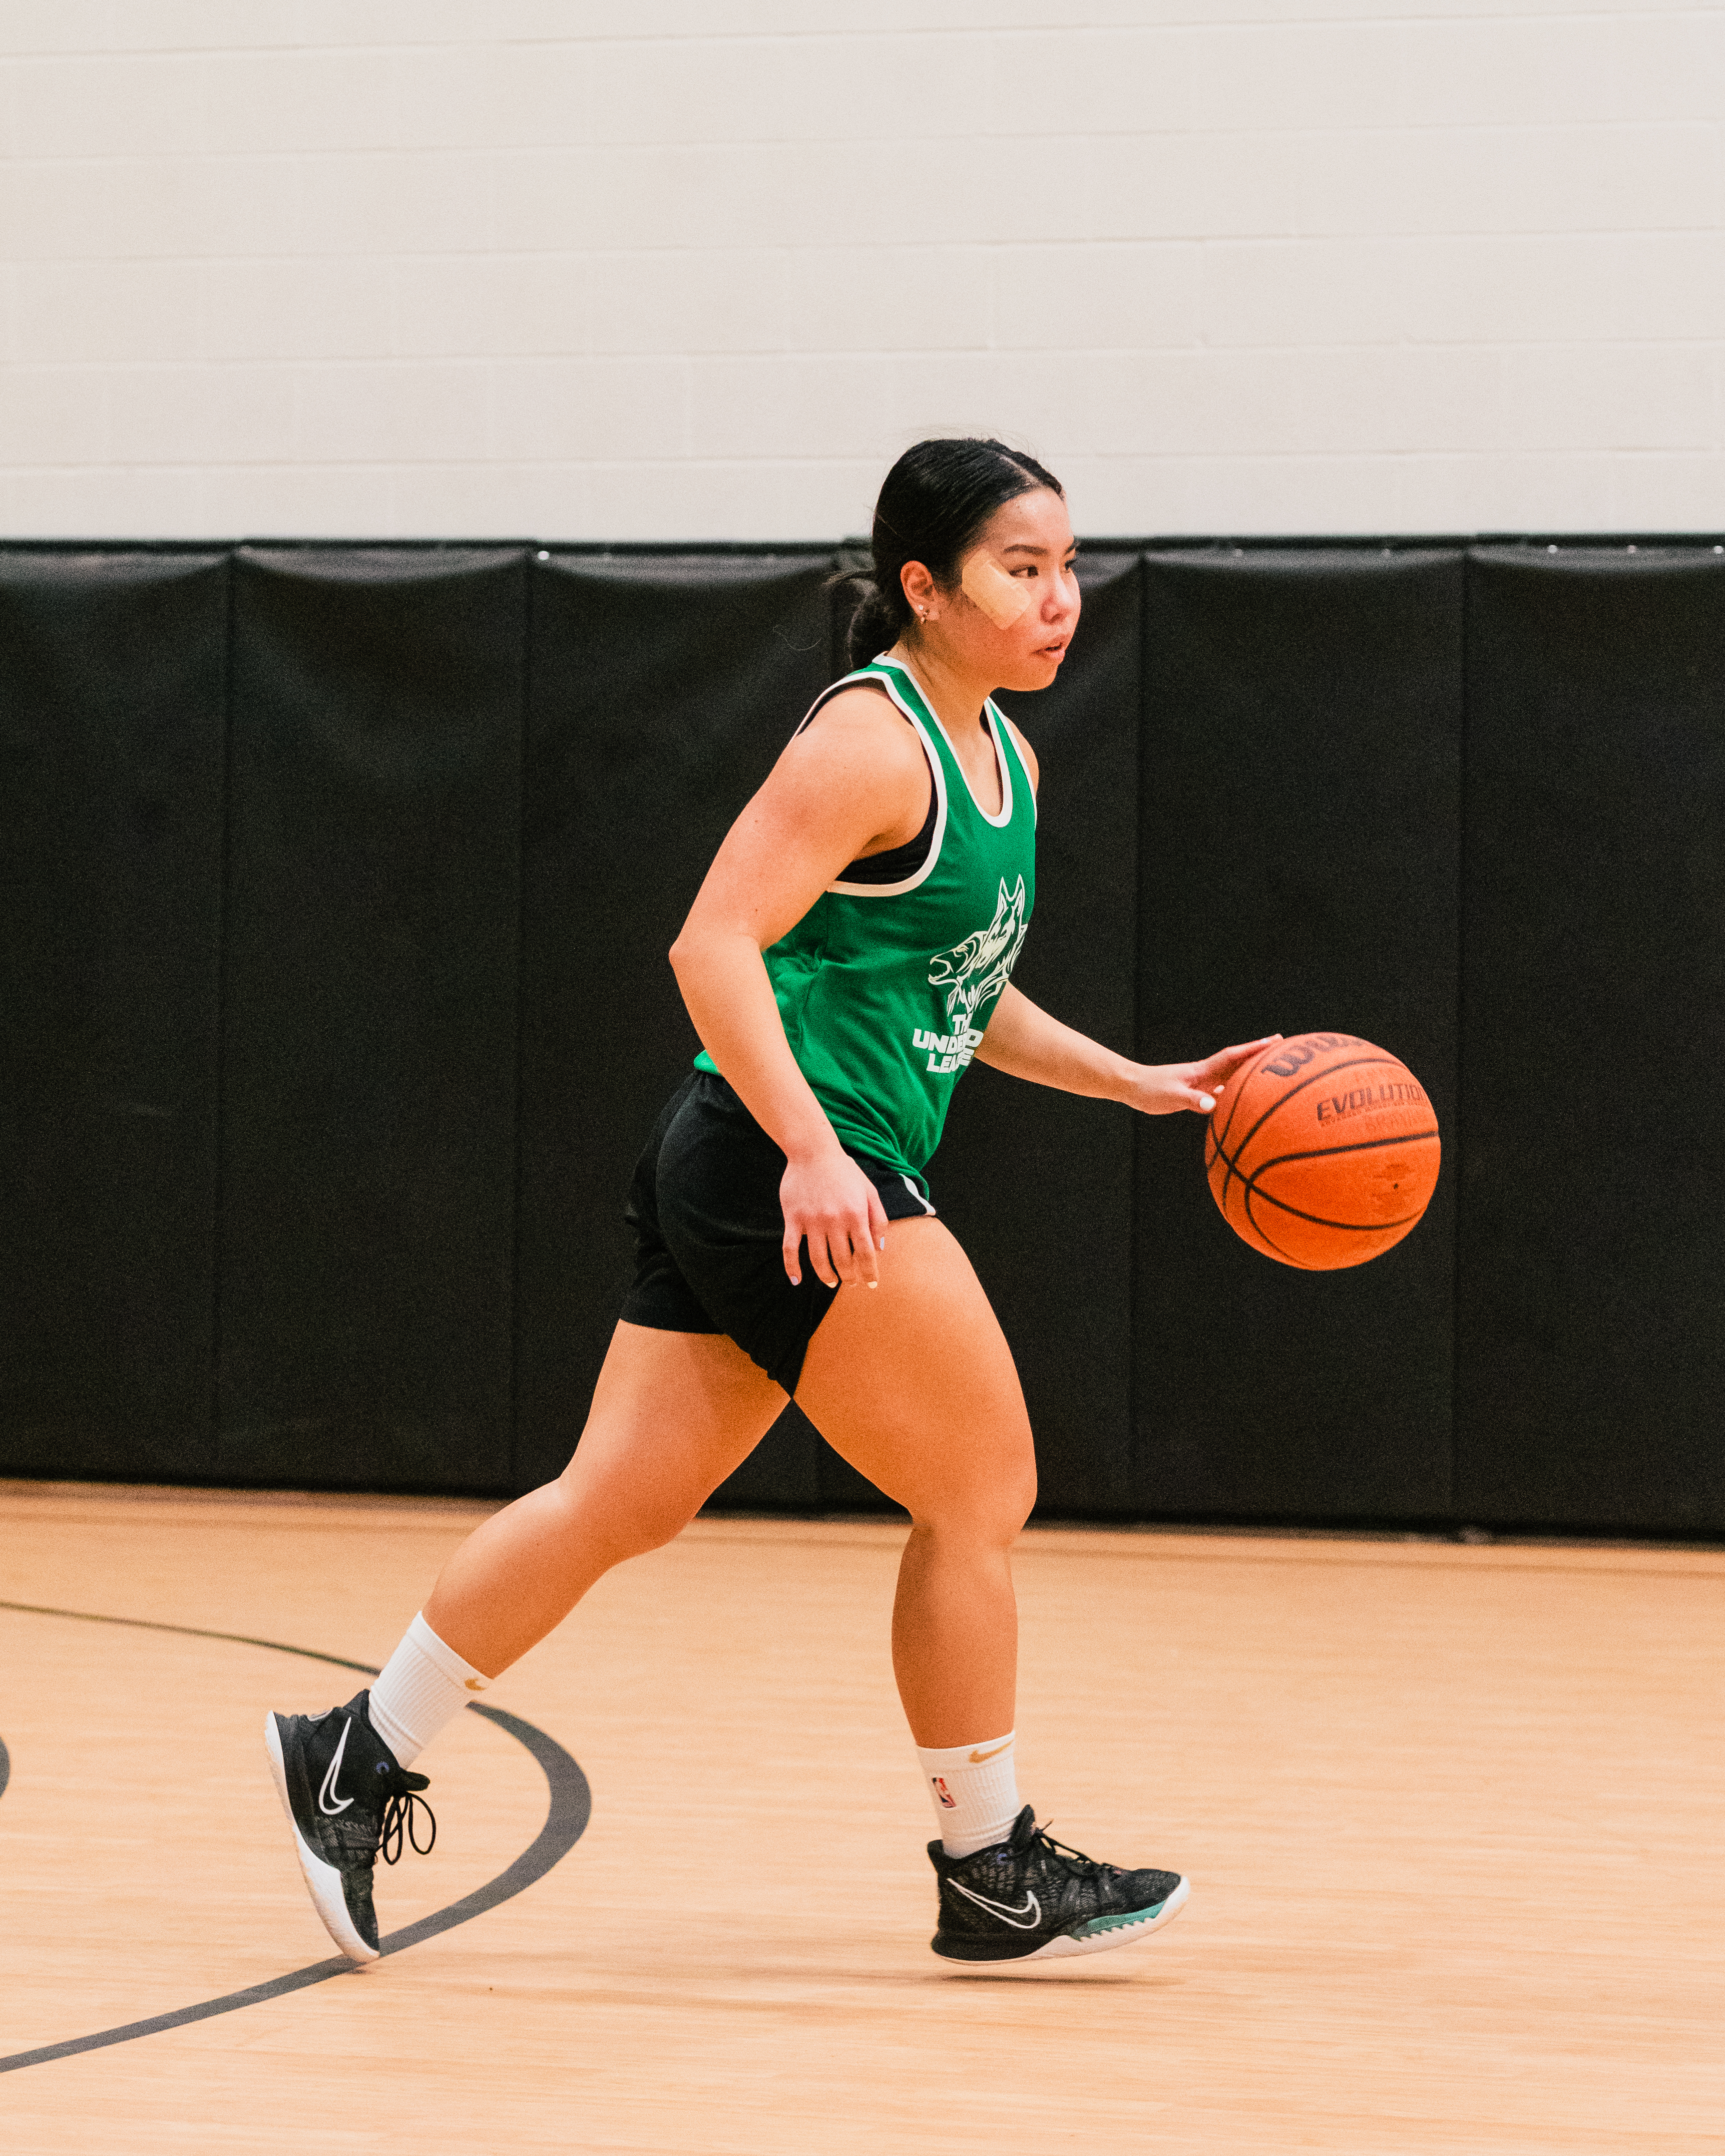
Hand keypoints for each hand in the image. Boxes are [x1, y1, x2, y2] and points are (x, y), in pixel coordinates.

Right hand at [780, 1147, 890, 1288]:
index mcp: (856, 1214)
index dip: (869, 1272)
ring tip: (830, 1282)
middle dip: (849, 1276)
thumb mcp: (869, 1191)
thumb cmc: (845, 1172)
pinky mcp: (792, 1218)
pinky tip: (796, 1279)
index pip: (866, 1253)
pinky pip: (790, 1248)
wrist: (813, 1151)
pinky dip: (791, 1267)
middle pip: (843, 1260)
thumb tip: (880, 1248)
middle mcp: (835, 1220)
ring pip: (818, 1259)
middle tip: (850, 1282)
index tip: (870, 1284)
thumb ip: (878, 1219)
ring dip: (826, 1275)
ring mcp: (812, 1220)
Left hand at [1123, 1035, 1282, 1116]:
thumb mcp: (1171, 1097)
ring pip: (1231, 1077)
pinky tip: (1243, 1099)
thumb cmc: (1149, 1090)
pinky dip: (1235, 1092)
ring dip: (1250, 1073)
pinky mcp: (1195, 1093)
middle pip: (1238, 1063)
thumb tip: (1213, 1105)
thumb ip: (1192, 1101)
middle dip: (1260, 1056)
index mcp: (1202, 1071)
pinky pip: (1222, 1092)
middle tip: (1284, 1050)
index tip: (1276, 1041)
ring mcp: (1201, 1083)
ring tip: (1271, 1073)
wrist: (1131, 1087)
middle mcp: (1205, 1074)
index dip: (1255, 1049)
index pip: (1233, 1056)